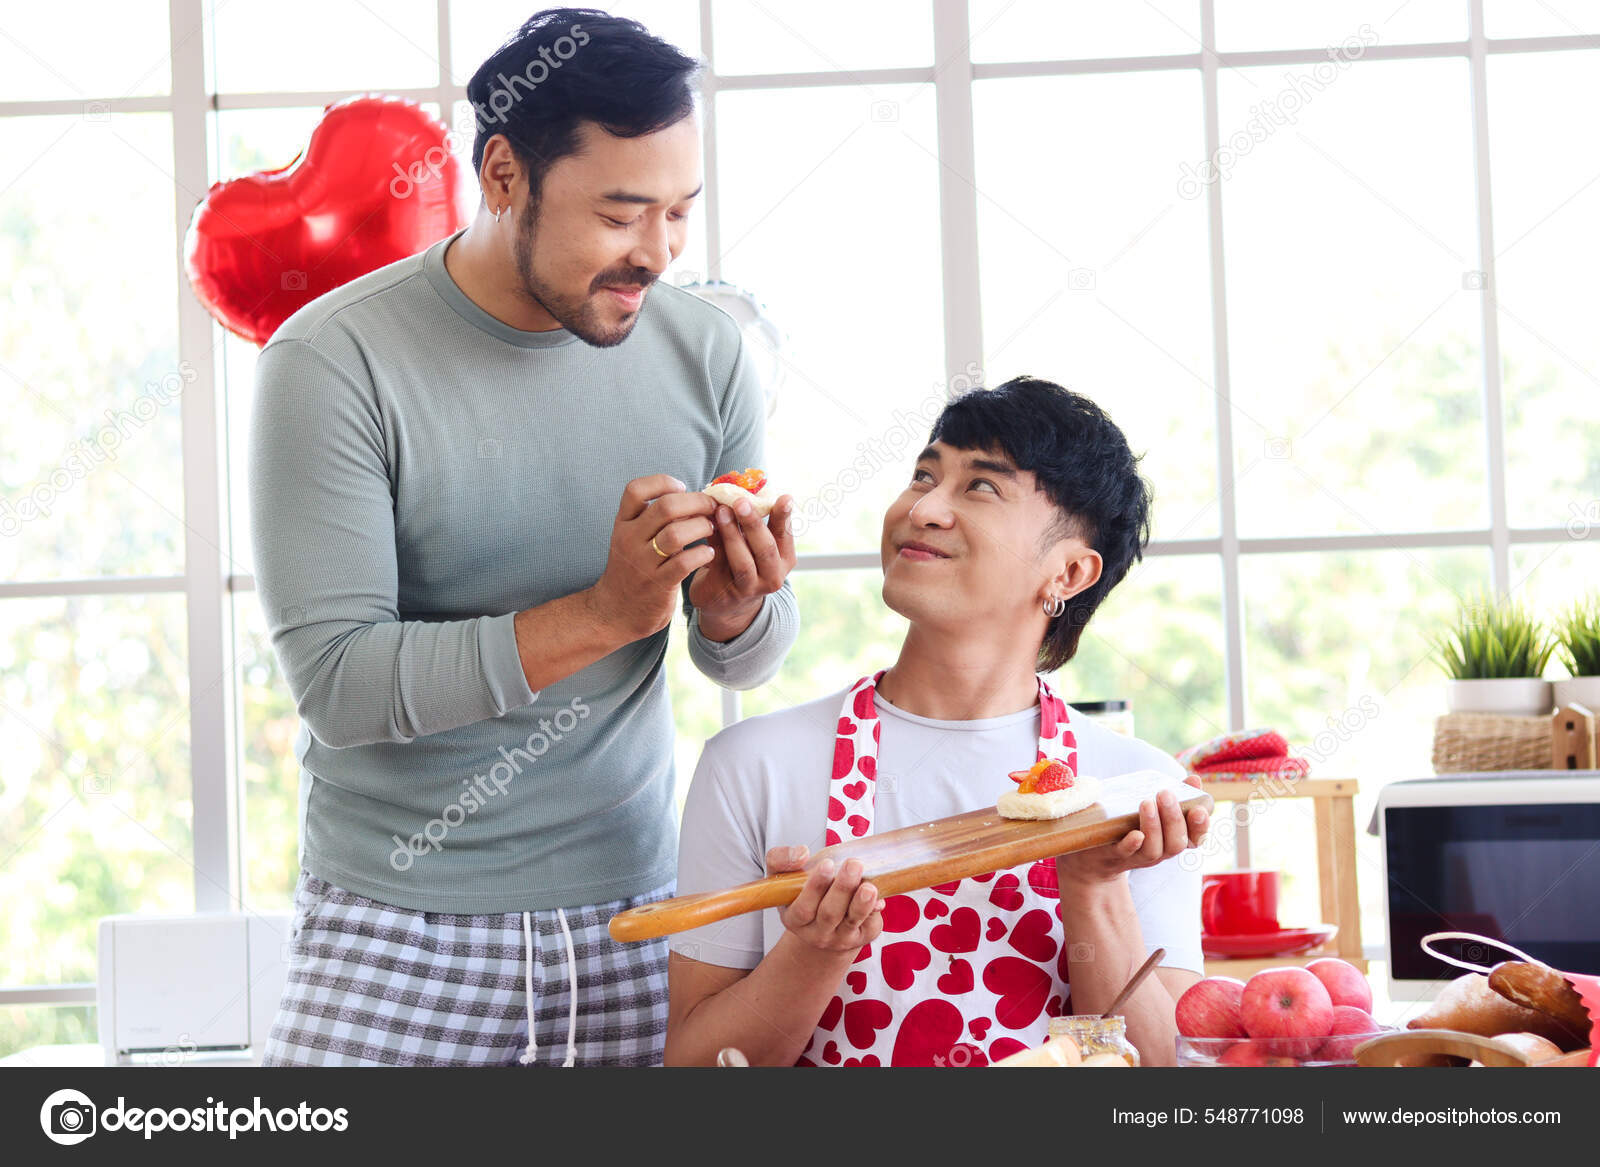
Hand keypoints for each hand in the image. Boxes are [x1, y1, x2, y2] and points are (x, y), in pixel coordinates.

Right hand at [588, 475, 716, 642]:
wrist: (614, 613)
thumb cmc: (632, 571)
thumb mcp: (631, 540)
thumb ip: (652, 521)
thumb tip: (690, 497)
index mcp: (623, 524)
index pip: (635, 490)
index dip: (662, 482)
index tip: (682, 487)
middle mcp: (629, 540)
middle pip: (665, 507)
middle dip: (696, 502)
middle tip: (711, 507)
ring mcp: (642, 563)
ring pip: (677, 533)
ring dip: (702, 527)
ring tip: (711, 529)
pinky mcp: (658, 584)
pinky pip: (684, 562)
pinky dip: (702, 553)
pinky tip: (709, 553)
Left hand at [688, 494, 796, 640]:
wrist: (725, 602)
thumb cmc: (741, 562)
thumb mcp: (754, 544)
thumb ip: (751, 522)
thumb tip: (738, 487)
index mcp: (784, 559)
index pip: (785, 535)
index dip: (784, 517)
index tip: (784, 497)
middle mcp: (772, 576)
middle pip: (766, 549)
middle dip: (753, 524)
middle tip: (741, 501)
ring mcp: (749, 587)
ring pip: (743, 562)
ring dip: (731, 535)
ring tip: (721, 512)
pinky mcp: (724, 591)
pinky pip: (718, 566)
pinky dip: (713, 545)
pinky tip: (705, 527)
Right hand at [779, 856, 882, 953]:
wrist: (821, 926)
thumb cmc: (802, 896)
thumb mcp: (782, 879)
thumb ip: (780, 860)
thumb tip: (801, 853)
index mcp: (794, 918)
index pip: (803, 908)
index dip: (815, 888)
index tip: (826, 865)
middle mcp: (817, 932)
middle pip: (829, 914)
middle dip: (842, 889)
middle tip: (853, 865)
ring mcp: (840, 937)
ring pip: (851, 921)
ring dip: (861, 903)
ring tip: (869, 886)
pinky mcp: (863, 936)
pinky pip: (870, 923)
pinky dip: (874, 908)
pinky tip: (878, 897)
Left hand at [1055, 787, 1209, 887]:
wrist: (1093, 853)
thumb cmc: (1129, 824)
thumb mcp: (1153, 809)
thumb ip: (1174, 796)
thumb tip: (1194, 779)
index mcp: (1171, 839)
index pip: (1195, 838)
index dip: (1201, 826)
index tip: (1200, 809)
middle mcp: (1160, 851)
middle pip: (1176, 843)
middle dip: (1174, 818)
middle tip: (1165, 794)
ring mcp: (1138, 856)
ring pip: (1154, 850)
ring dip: (1153, 826)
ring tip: (1147, 802)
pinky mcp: (1115, 855)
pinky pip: (1126, 853)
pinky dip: (1132, 844)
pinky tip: (1135, 834)